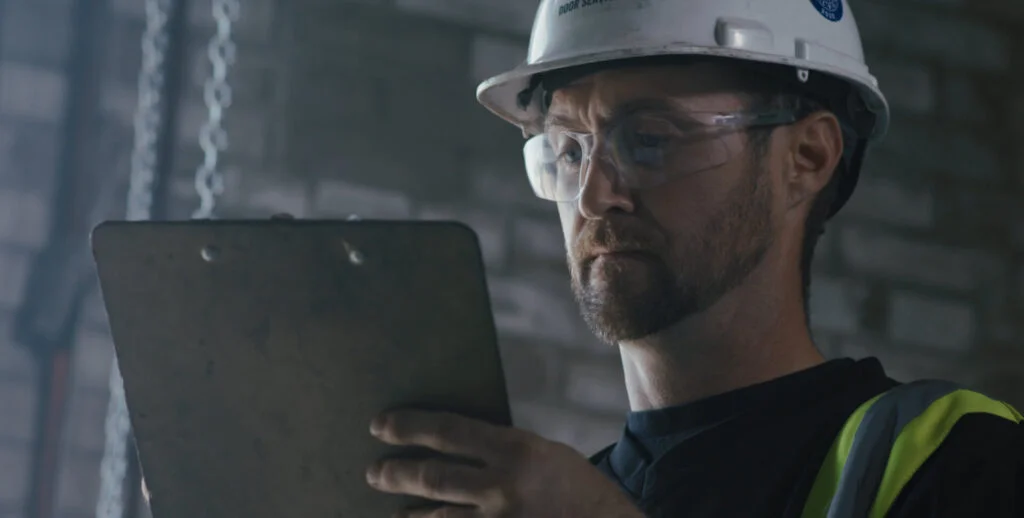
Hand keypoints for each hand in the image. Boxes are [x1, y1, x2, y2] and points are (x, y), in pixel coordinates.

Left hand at [366, 409, 643, 517]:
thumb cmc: (578, 490)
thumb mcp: (545, 454)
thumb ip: (502, 451)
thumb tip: (455, 447)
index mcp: (515, 449)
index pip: (448, 431)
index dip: (409, 427)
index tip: (381, 426)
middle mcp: (501, 486)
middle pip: (431, 477)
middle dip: (394, 474)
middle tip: (373, 472)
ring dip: (407, 515)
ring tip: (392, 511)